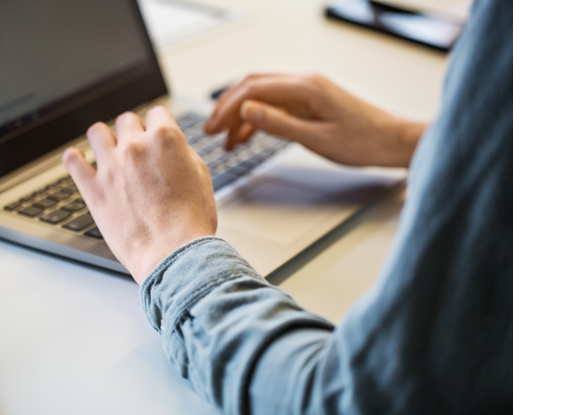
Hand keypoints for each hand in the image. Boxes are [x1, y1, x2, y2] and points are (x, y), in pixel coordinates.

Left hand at [62, 107, 216, 284]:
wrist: (173, 254)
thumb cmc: (190, 223)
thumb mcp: (201, 177)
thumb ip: (182, 153)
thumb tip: (172, 146)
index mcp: (165, 139)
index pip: (156, 112)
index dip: (158, 124)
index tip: (155, 133)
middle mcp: (135, 147)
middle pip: (126, 120)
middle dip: (133, 132)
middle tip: (136, 149)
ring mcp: (111, 167)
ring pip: (96, 132)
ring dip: (103, 139)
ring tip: (107, 150)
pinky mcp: (93, 190)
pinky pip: (72, 162)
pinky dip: (74, 159)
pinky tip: (78, 161)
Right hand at [205, 74, 426, 167]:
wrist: (393, 142)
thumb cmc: (364, 142)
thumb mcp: (317, 139)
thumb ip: (279, 124)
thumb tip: (247, 111)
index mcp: (306, 87)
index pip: (253, 89)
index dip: (227, 107)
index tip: (212, 127)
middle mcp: (304, 83)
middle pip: (254, 87)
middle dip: (228, 108)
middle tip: (211, 131)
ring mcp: (308, 91)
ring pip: (263, 96)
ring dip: (241, 115)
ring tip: (226, 140)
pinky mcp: (311, 102)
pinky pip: (277, 105)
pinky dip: (258, 119)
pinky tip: (248, 137)